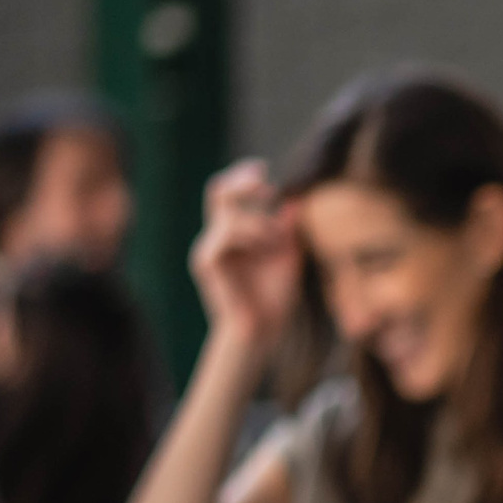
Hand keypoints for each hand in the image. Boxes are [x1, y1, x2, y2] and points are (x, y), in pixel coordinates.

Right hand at [191, 159, 302, 353]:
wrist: (262, 330)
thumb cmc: (276, 298)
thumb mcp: (289, 257)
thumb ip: (288, 230)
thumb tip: (294, 200)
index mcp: (234, 234)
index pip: (229, 193)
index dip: (244, 177)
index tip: (265, 172)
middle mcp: (217, 237)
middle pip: (218, 191)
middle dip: (242, 181)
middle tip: (265, 182)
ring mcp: (209, 248)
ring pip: (229, 214)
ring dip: (260, 222)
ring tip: (278, 241)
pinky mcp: (207, 260)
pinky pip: (227, 233)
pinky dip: (252, 235)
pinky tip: (267, 249)